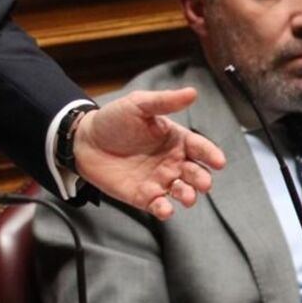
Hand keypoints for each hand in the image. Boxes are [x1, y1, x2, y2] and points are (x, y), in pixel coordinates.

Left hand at [72, 88, 225, 218]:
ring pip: (182, 191)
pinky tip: (165, 209)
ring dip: (187, 195)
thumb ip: (164, 101)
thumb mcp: (138, 105)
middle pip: (196, 173)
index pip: (200, 148)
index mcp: (175, 140)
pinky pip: (159, 205)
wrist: (83, 140)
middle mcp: (172, 161)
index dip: (211, 154)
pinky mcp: (143, 196)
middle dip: (202, 179)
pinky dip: (165, 209)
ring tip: (186, 196)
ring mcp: (159, 180)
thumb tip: (191, 92)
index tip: (218, 161)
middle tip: (203, 182)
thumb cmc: (113, 120)